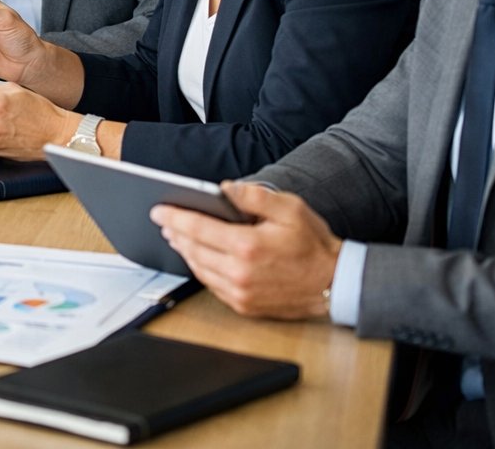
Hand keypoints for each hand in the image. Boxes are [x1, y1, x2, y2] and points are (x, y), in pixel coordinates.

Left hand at [151, 182, 342, 319]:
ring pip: (199, 269)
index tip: (158, 210)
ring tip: (177, 236)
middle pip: (193, 250)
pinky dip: (201, 269)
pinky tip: (199, 257)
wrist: (336, 283)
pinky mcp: (245, 306)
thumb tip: (224, 189)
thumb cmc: (313, 244)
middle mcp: (240, 273)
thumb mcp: (290, 208)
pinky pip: (212, 285)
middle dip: (176, 233)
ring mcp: (241, 293)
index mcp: (247, 247)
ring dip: (185, 252)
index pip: (198, 229)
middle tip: (165, 221)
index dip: (175, 217)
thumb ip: (254, 196)